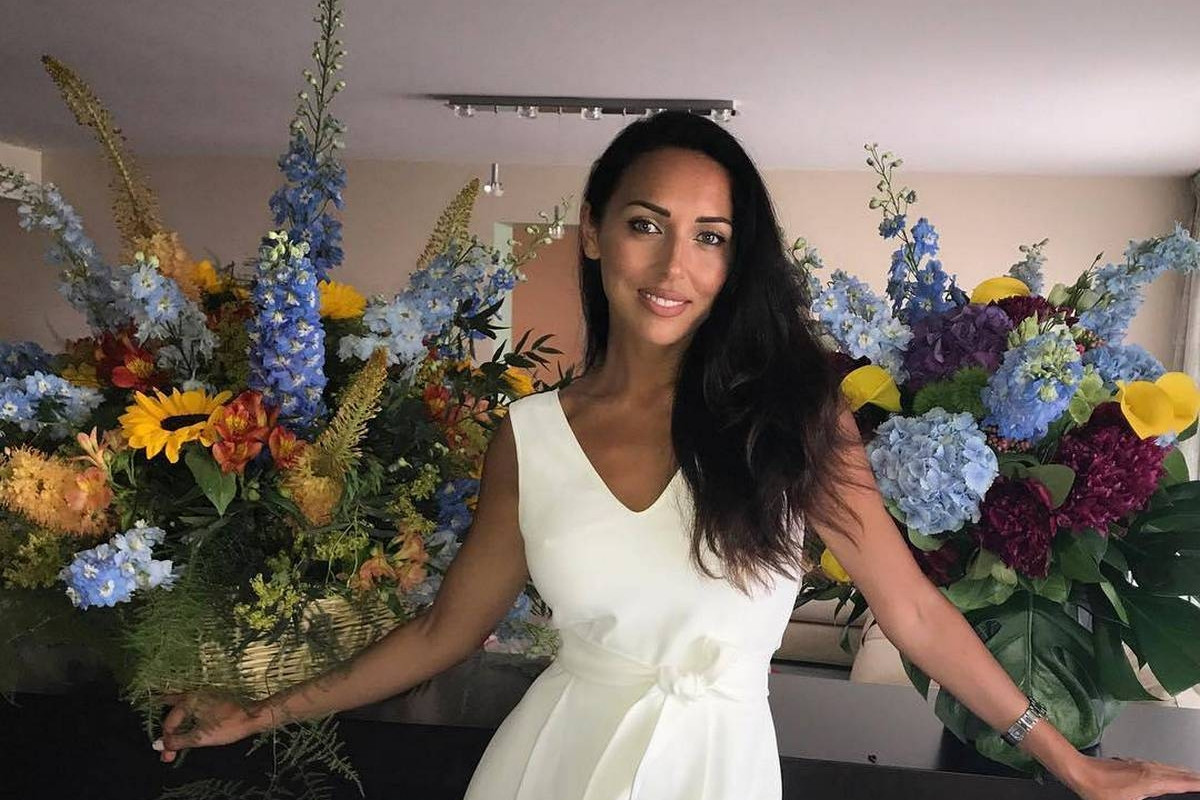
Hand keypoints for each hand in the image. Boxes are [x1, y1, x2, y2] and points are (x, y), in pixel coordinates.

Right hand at [154, 690, 266, 763]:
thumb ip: (177, 741)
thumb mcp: (200, 737)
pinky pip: (192, 708)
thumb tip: (158, 745)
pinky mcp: (211, 699)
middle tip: (167, 752)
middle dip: (169, 733)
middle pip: (172, 713)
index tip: (168, 756)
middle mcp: (194, 694)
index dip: (167, 741)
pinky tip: (186, 728)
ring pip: (181, 710)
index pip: (169, 722)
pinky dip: (186, 720)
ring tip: (171, 742)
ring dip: (176, 727)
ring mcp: (204, 695)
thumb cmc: (230, 725)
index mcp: (189, 700)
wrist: (254, 716)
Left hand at [1069, 754, 1199, 799]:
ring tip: (1194, 778)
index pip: (1184, 782)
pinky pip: (1159, 766)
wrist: (1079, 771)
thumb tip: (1153, 799)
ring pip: (1170, 768)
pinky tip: (1168, 773)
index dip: (1198, 783)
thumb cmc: (1098, 789)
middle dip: (1195, 778)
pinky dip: (1171, 770)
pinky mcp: (1132, 763)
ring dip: (1184, 773)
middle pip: (1181, 773)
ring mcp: (1141, 764)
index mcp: (1151, 780)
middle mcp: (1149, 769)